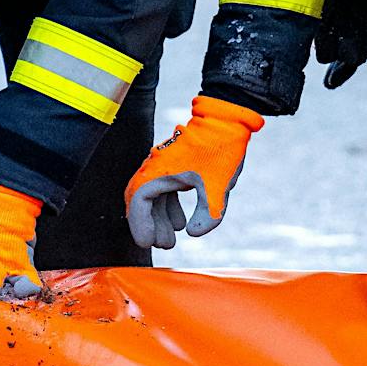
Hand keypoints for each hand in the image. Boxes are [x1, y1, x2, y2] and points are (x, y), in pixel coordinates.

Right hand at [124, 96, 263, 250]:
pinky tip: (180, 222)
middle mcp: (156, 167)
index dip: (140, 224)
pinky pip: (164, 189)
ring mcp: (164, 165)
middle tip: (165, 245)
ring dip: (159, 218)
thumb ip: (208, 213)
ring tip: (171, 239)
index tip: (147, 243)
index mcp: (160, 170)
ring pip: (154, 197)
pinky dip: (168, 206)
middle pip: (142, 201)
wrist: (227, 120)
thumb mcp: (217, 186)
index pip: (139, 201)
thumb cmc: (220, 149)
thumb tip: (195, 234)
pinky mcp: (174, 164)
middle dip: (149, 225)